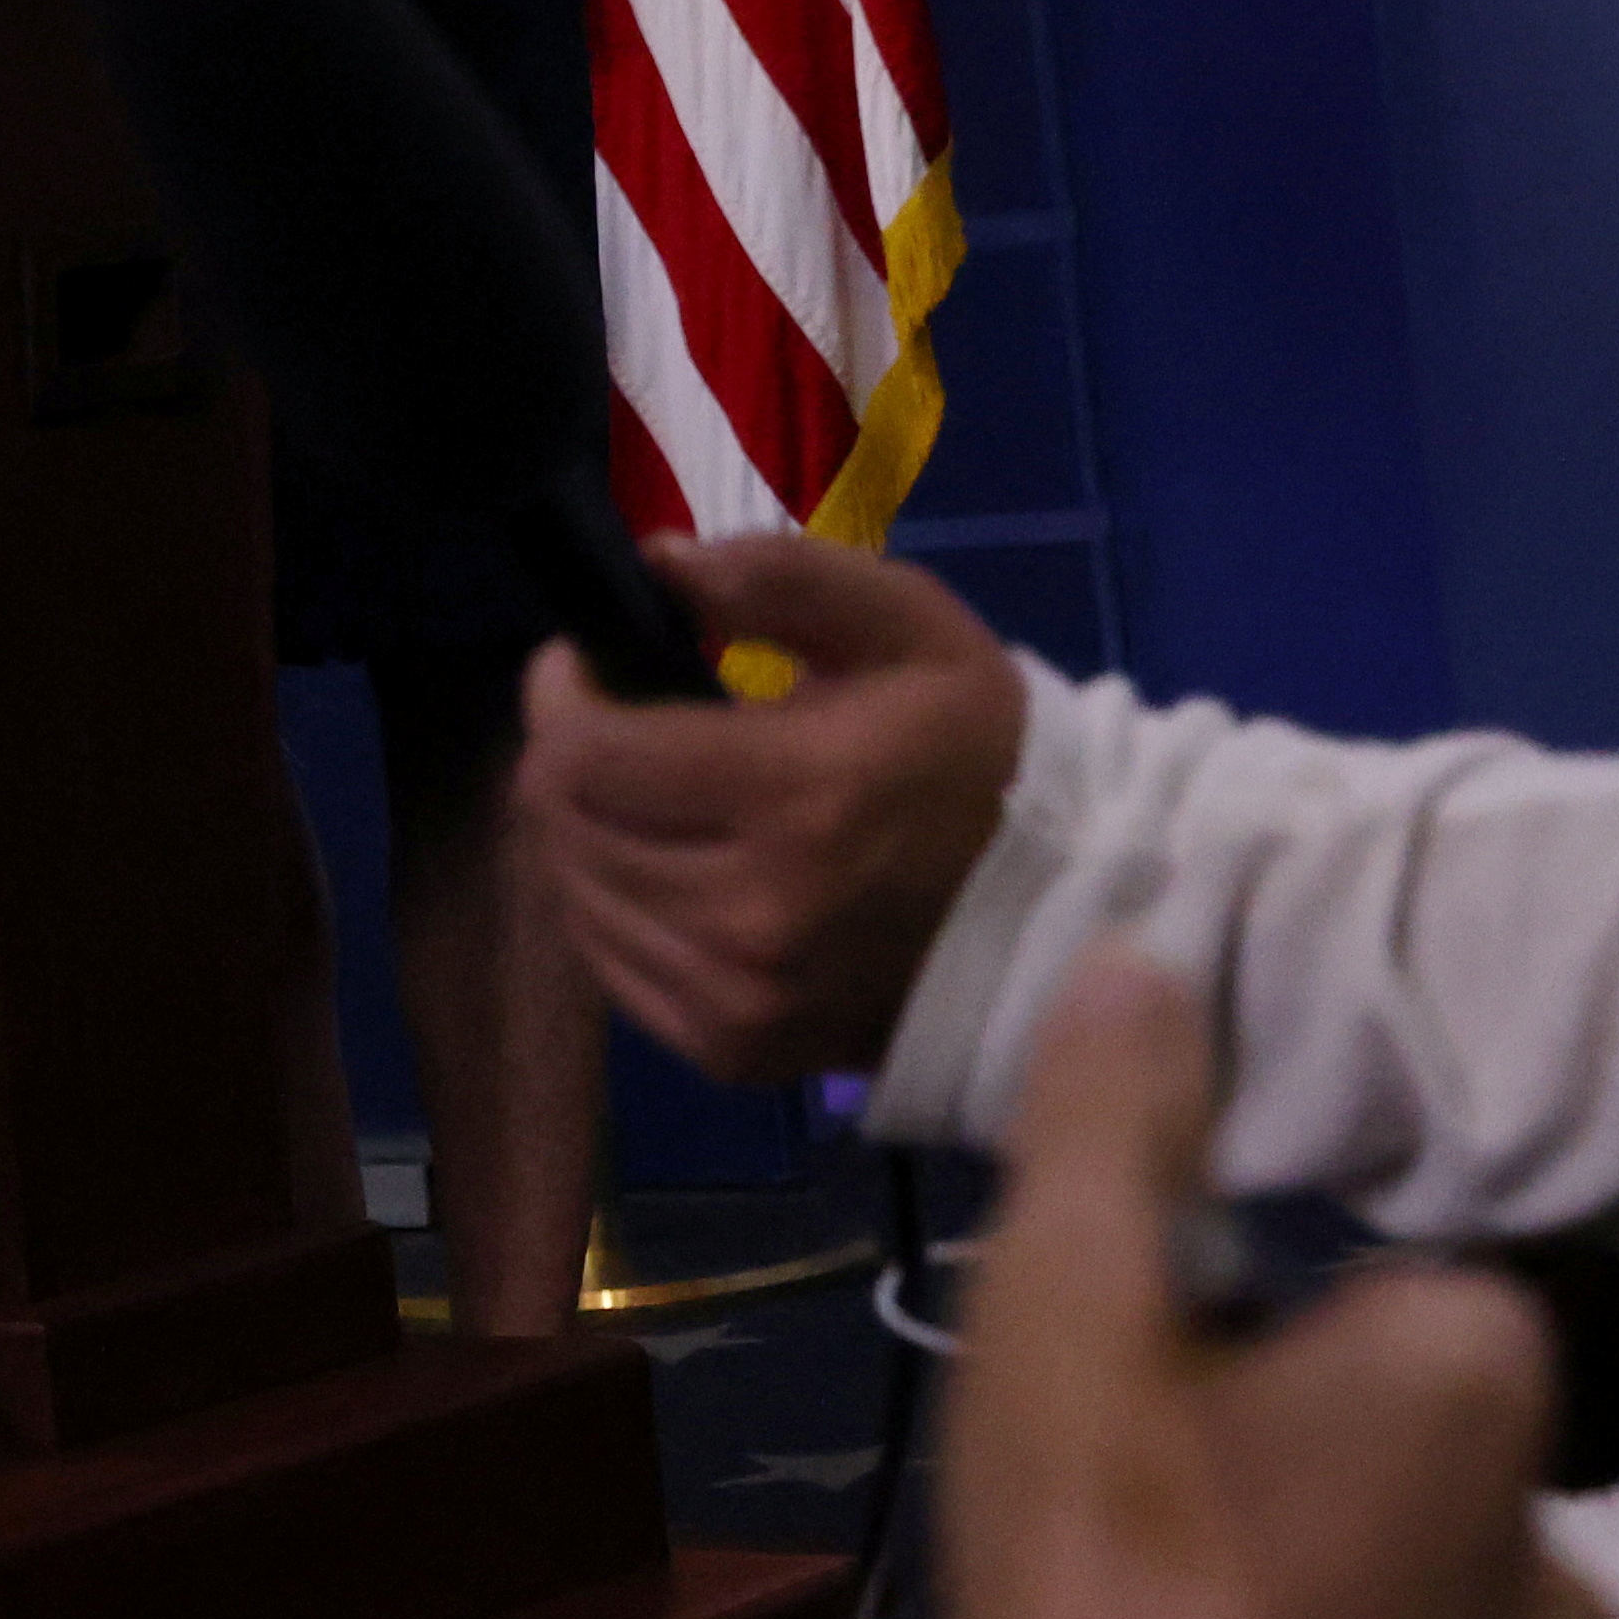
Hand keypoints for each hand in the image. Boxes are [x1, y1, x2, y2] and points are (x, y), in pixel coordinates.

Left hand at [512, 531, 1029, 1079]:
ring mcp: (741, 999)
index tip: (583, 663)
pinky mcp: (736, 1055)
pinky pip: (613, 972)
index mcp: (799, 795)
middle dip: (565, 759)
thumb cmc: (976, 750)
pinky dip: (615, 910)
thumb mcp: (908, 624)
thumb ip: (781, 578)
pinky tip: (666, 869)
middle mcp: (755, 912)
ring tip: (644, 796)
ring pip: (577, 900)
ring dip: (586, 835)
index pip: (586, 755)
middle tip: (613, 726)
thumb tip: (659, 563)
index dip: (560, 694)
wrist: (1059, 912)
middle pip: (566, 827)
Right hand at [942, 958, 1608, 1618]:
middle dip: (1316, 1518)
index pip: (1401, 1316)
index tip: (1163, 1411)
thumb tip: (1146, 952)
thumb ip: (1111, 1126)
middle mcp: (1562, 1565)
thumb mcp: (1064, 1308)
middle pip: (1421, 1496)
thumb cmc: (1108, 1581)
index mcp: (1482, 1384)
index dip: (1268, 1354)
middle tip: (1150, 1568)